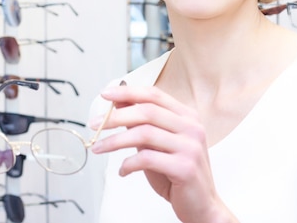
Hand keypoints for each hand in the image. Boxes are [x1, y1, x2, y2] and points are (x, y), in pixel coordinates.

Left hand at [90, 85, 235, 222]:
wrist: (201, 204)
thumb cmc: (177, 173)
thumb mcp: (157, 143)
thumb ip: (142, 123)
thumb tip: (119, 103)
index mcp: (187, 116)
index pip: (154, 95)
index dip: (128, 92)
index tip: (106, 95)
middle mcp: (192, 127)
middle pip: (146, 112)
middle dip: (115, 117)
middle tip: (95, 124)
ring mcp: (190, 146)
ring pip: (144, 133)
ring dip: (115, 141)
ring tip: (99, 147)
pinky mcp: (185, 167)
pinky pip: (147, 159)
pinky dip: (128, 164)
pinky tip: (123, 170)